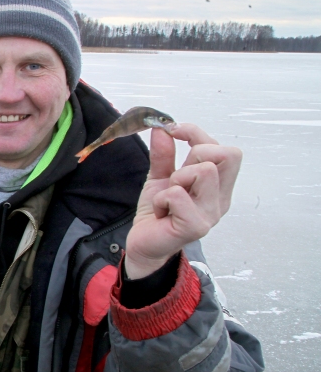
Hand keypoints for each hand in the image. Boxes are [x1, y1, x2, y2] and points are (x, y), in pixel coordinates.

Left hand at [124, 124, 241, 278]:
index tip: (174, 132)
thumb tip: (162, 127)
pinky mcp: (196, 226)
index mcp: (219, 186)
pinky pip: (178, 194)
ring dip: (177, 178)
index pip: (227, 150)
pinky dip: (162, 198)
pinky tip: (161, 211)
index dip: (198, 134)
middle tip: (174, 175)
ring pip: (205, 171)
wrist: (143, 244)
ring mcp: (211, 213)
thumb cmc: (158, 212)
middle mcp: (221, 199)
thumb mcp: (160, 177)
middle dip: (193, 155)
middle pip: (226, 155)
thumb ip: (164, 154)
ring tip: (167, 196)